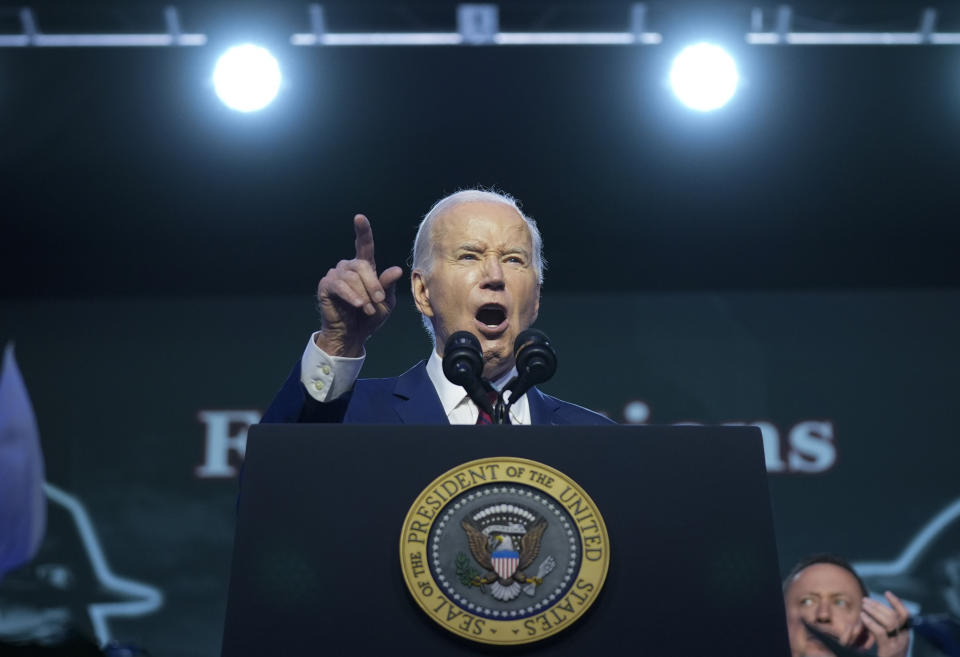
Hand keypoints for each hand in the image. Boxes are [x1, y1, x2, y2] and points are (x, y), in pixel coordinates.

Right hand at [314, 214, 402, 355]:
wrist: (353, 335)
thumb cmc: (370, 317)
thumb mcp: (385, 302)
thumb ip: (388, 286)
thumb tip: (397, 269)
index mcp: (364, 267)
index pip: (363, 245)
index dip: (362, 231)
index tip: (359, 218)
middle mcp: (348, 267)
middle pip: (362, 265)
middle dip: (373, 284)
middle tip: (378, 300)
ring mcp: (335, 275)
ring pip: (351, 277)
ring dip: (363, 294)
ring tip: (367, 309)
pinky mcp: (326, 286)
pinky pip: (339, 285)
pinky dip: (351, 295)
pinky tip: (357, 305)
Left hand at [860, 592, 910, 656]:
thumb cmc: (888, 655)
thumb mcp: (891, 641)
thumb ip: (888, 629)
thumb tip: (877, 611)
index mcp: (905, 635)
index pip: (905, 615)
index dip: (897, 603)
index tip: (887, 593)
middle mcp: (904, 639)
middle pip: (894, 616)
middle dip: (879, 605)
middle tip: (865, 600)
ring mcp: (897, 645)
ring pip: (889, 622)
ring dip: (874, 611)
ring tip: (863, 606)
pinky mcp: (889, 650)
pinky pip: (880, 632)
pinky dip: (871, 622)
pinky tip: (862, 617)